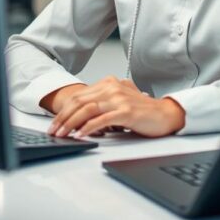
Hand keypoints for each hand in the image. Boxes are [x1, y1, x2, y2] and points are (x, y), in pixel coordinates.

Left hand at [47, 76, 185, 137]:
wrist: (165, 114)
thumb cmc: (142, 111)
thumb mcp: (119, 101)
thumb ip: (102, 103)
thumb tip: (79, 116)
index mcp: (108, 83)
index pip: (79, 96)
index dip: (64, 111)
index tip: (54, 123)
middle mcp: (112, 88)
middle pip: (80, 102)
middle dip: (63, 118)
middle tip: (53, 131)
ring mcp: (119, 99)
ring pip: (87, 110)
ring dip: (71, 123)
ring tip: (63, 134)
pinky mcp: (126, 111)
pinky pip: (102, 120)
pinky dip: (88, 128)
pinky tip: (80, 135)